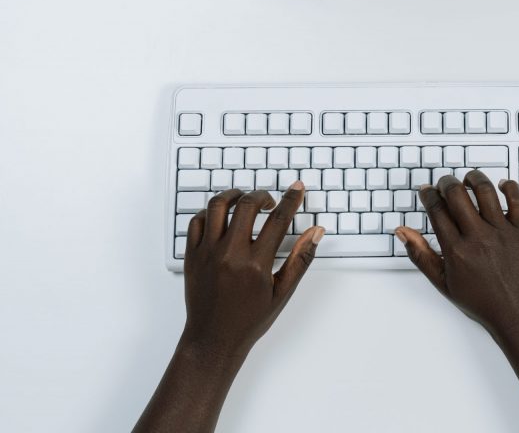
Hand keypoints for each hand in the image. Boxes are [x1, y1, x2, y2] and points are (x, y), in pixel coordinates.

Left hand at [181, 182, 323, 358]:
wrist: (213, 339)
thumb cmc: (249, 319)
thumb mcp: (282, 292)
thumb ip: (300, 259)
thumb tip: (316, 232)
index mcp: (256, 264)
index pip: (278, 220)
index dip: (291, 199)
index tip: (297, 188)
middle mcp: (230, 254)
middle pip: (247, 205)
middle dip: (263, 195)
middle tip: (270, 201)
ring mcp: (207, 253)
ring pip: (218, 206)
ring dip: (234, 195)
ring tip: (244, 199)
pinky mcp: (192, 256)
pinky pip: (197, 221)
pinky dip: (211, 213)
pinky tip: (222, 217)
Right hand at [396, 171, 518, 431]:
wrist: (516, 311)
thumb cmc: (480, 300)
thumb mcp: (443, 282)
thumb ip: (421, 254)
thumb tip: (402, 231)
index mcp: (456, 250)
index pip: (436, 210)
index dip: (428, 195)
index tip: (427, 191)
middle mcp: (478, 237)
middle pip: (457, 194)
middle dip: (446, 183)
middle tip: (445, 183)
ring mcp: (502, 232)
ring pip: (485, 190)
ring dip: (474, 178)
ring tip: (469, 178)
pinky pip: (516, 200)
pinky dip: (509, 187)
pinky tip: (501, 185)